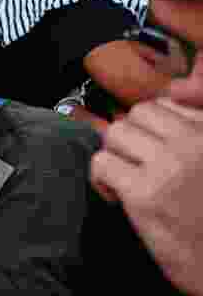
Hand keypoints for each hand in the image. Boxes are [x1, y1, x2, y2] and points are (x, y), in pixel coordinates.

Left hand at [90, 94, 202, 295]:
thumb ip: (198, 130)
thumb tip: (172, 97)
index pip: (168, 104)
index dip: (153, 129)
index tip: (157, 153)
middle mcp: (196, 143)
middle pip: (139, 114)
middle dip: (132, 139)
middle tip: (139, 168)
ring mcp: (171, 166)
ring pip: (116, 133)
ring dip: (117, 156)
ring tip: (130, 182)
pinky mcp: (146, 195)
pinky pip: (102, 163)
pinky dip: (102, 179)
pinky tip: (119, 198)